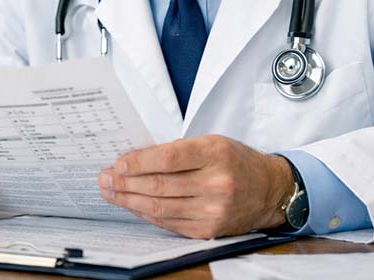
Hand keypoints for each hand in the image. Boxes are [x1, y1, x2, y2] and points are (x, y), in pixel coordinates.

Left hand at [97, 134, 293, 237]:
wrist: (269, 190)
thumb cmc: (236, 161)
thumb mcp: (211, 143)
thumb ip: (177, 150)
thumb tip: (135, 159)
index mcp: (216, 154)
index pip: (170, 158)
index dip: (139, 162)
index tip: (118, 162)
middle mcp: (216, 184)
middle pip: (161, 186)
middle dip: (126, 182)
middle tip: (104, 178)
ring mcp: (213, 211)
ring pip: (161, 207)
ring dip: (129, 200)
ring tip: (110, 192)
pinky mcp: (208, 230)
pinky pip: (169, 223)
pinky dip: (146, 214)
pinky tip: (132, 205)